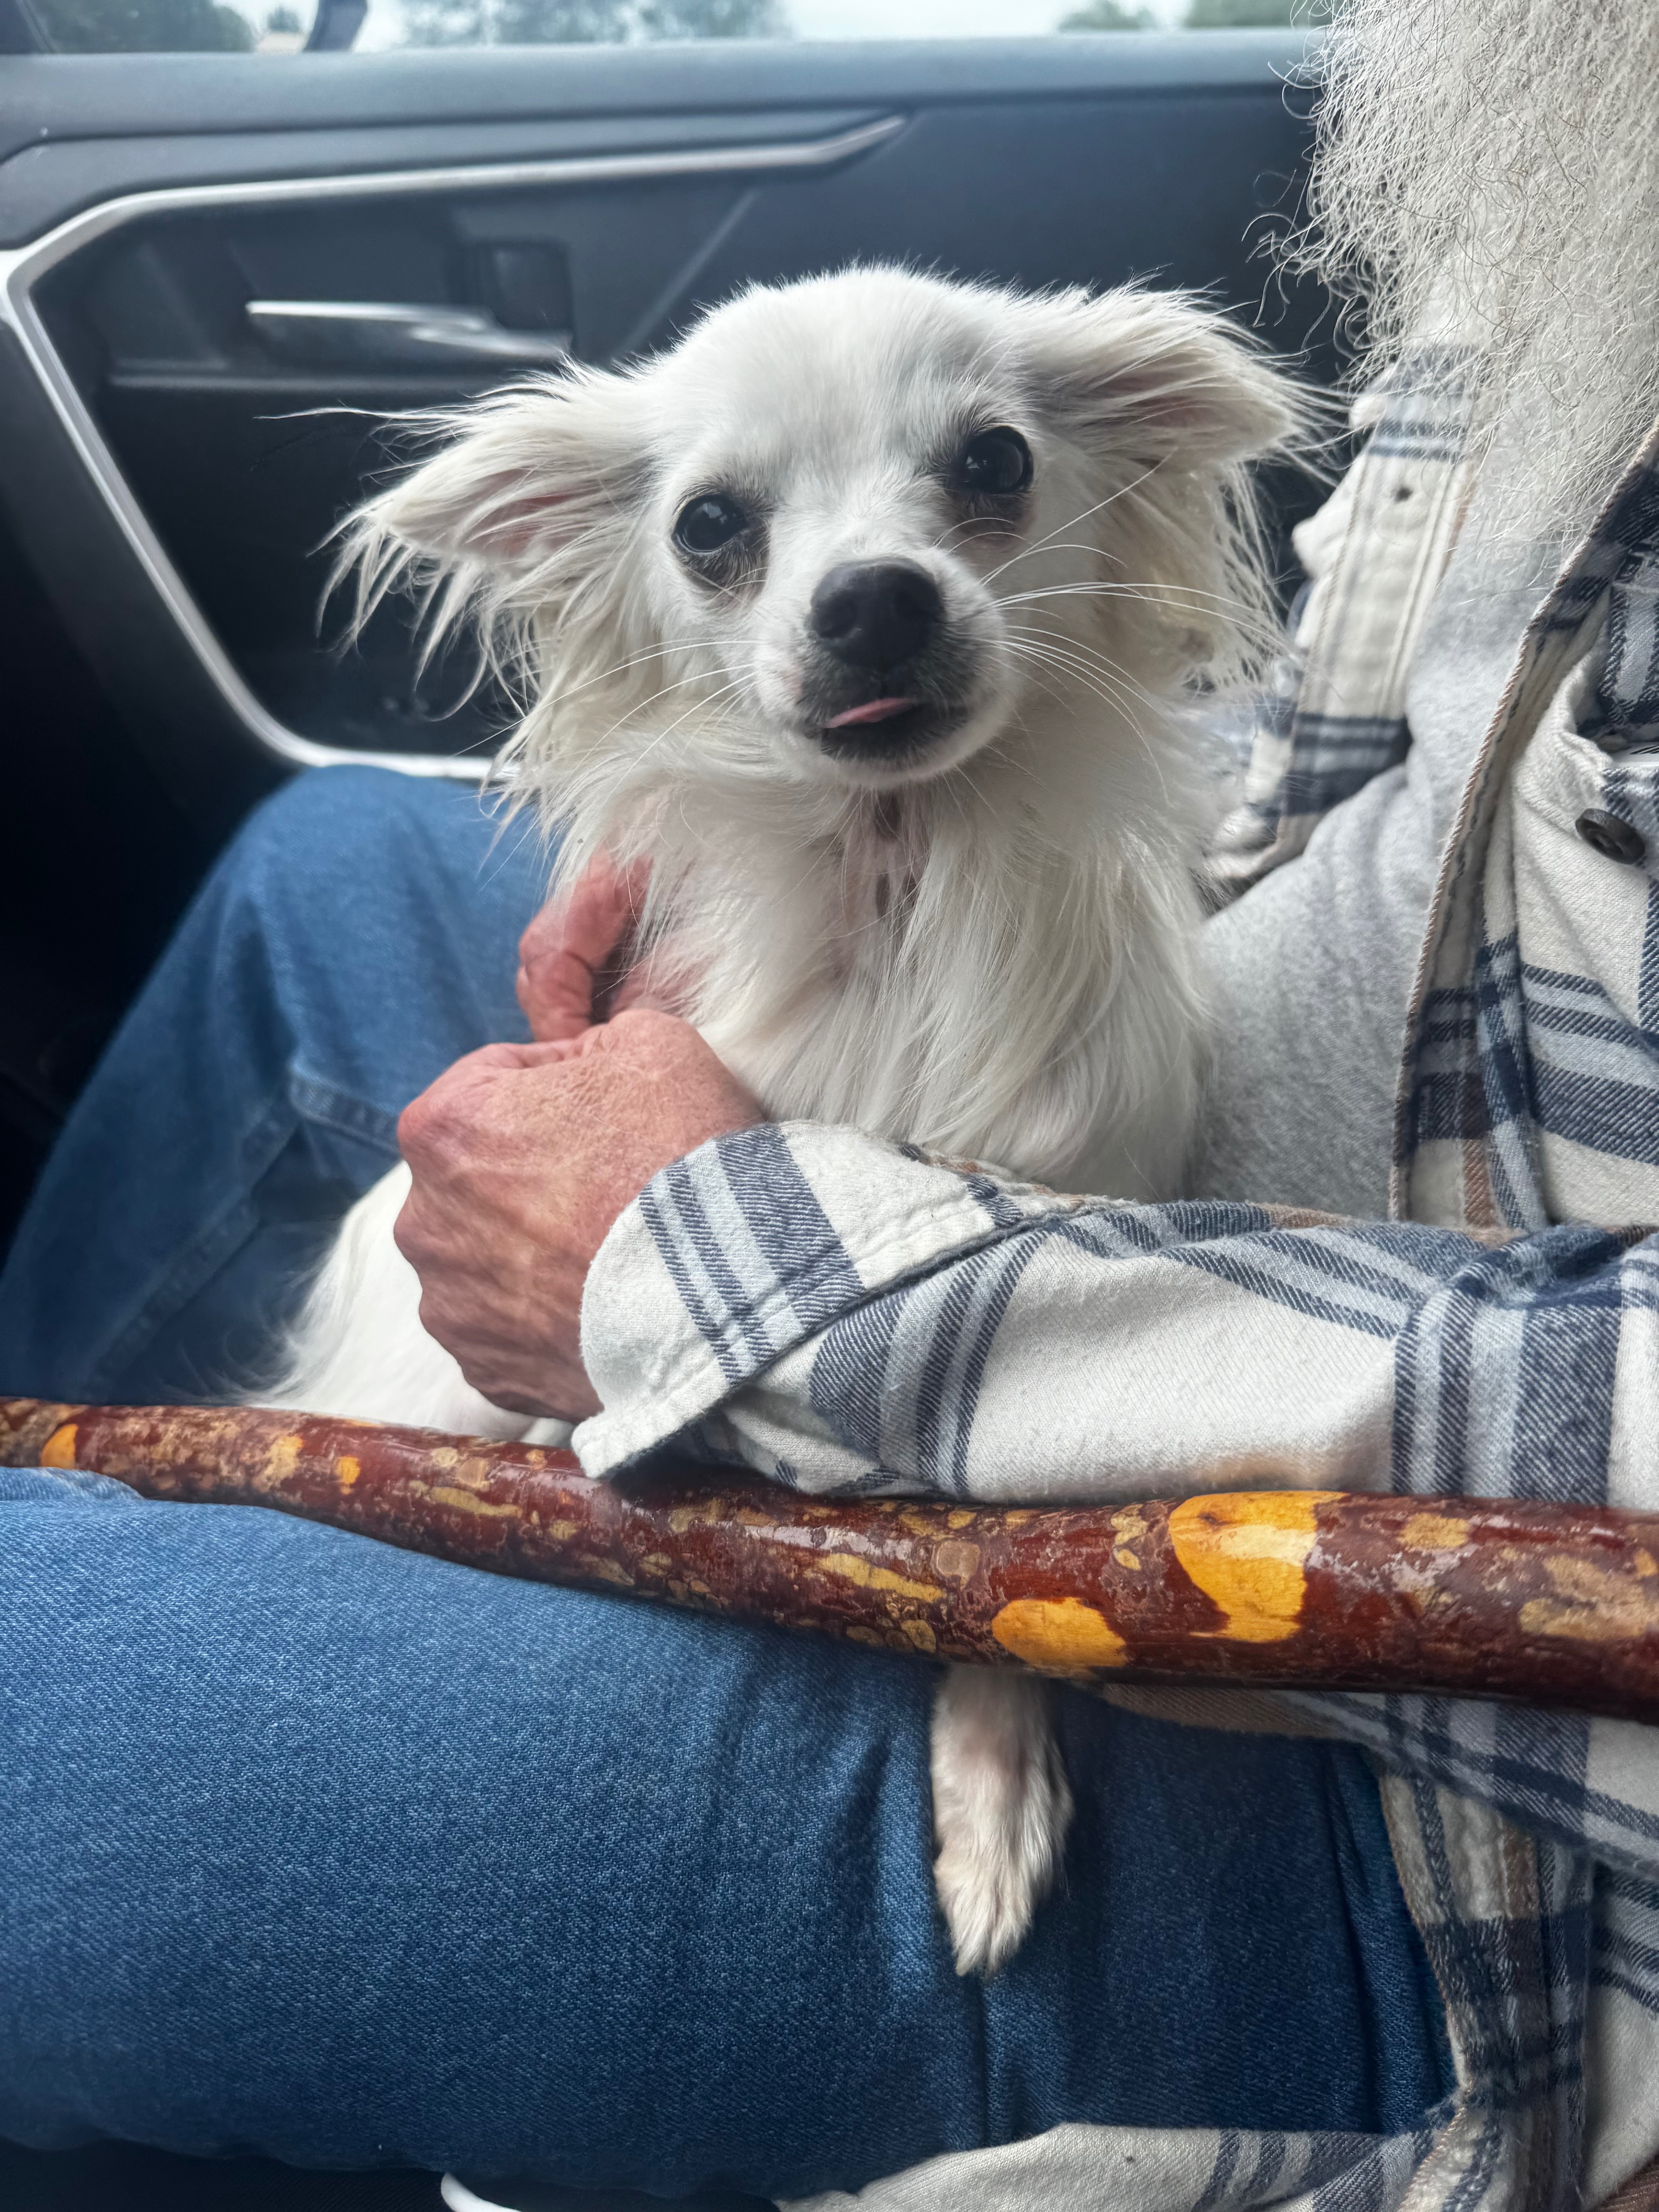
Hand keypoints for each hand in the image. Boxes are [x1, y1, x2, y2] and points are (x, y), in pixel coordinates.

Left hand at [396, 863, 760, 1419]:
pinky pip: (509, 1330)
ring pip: (489, 1257)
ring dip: (536, 1251)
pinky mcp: (485, 1371)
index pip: (496, 1084)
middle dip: (536, 1176)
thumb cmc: (682, 1159)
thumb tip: (594, 1060)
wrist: (722, 1294)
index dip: (563, 1092)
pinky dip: (548, 1318)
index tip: (616, 1117)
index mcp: (442, 1125)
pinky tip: (604, 1306)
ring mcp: (450, 1305)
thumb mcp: (654, 1043)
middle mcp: (422, 1219)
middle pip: (481, 1177)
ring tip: (613, 1254)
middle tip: (617, 1187)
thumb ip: (599, 1038)